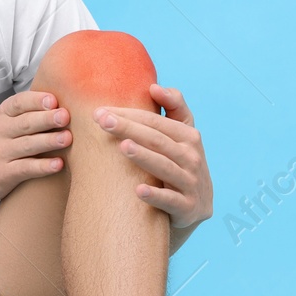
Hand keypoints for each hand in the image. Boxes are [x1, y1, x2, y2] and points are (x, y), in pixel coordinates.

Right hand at [0, 90, 71, 201]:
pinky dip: (42, 167)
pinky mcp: (4, 174)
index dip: (36, 101)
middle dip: (46, 119)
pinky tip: (58, 164)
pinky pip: (25, 169)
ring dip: (48, 141)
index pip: (18, 103)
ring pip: (27, 145)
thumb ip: (28, 113)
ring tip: (67, 138)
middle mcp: (1, 132)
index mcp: (3, 115)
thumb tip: (65, 104)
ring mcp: (1, 153)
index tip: (54, 100)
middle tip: (65, 116)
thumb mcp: (5, 123)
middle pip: (25, 123)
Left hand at [92, 83, 211, 230]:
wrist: (195, 209)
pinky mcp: (188, 207)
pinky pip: (171, 201)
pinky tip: (138, 190)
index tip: (101, 110)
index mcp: (189, 136)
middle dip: (129, 129)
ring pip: (166, 167)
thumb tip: (153, 86)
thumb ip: (173, 108)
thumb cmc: (180, 165)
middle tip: (102, 121)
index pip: (156, 122)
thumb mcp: (182, 137)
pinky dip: (156, 195)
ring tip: (123, 146)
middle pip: (157, 140)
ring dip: (145, 157)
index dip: (130, 114)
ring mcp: (191, 183)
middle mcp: (192, 157)